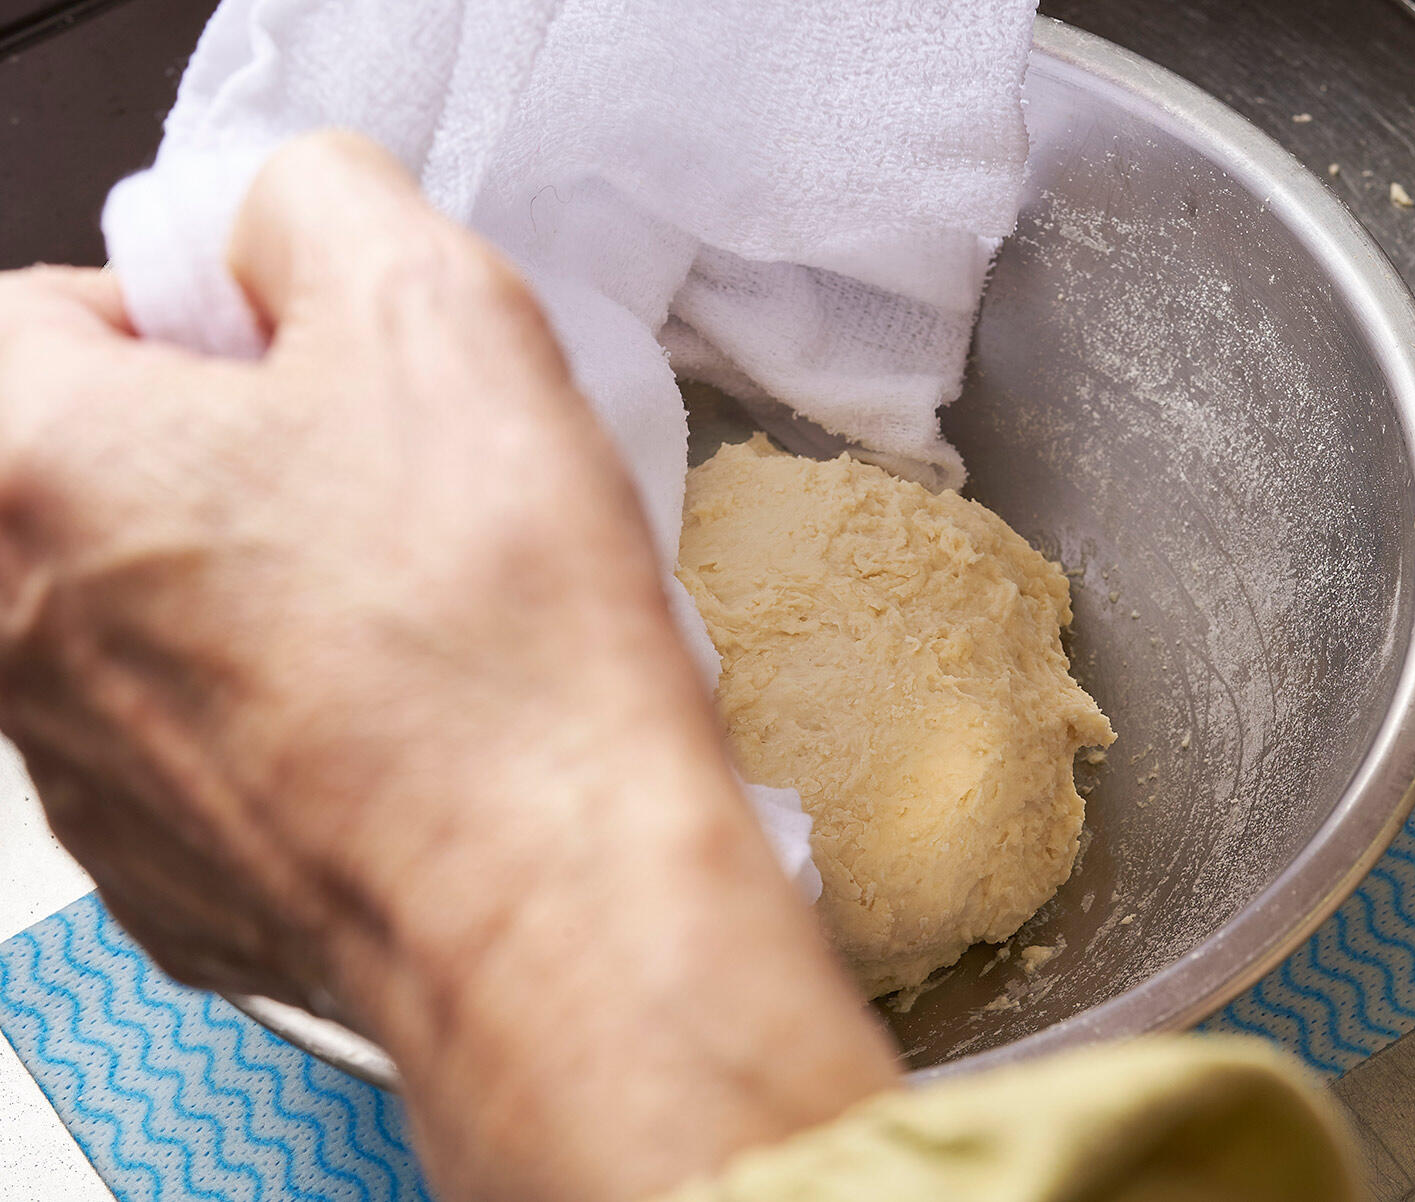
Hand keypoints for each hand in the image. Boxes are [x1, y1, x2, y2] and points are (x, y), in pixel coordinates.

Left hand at [0, 132, 894, 1200]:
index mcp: (22, 466)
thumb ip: (321, 204)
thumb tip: (286, 229)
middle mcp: (5, 633)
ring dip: (263, 583)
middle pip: (94, 467)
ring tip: (416, 611)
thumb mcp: (439, 310)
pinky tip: (406, 713)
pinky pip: (207, 736)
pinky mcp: (158, 872)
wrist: (553, 901)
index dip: (202, 318)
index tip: (310, 370)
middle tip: (387, 478)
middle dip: (233, 452)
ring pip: (155, 608)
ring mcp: (75, 773)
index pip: (44, 310)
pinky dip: (289, 709)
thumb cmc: (488, 640)